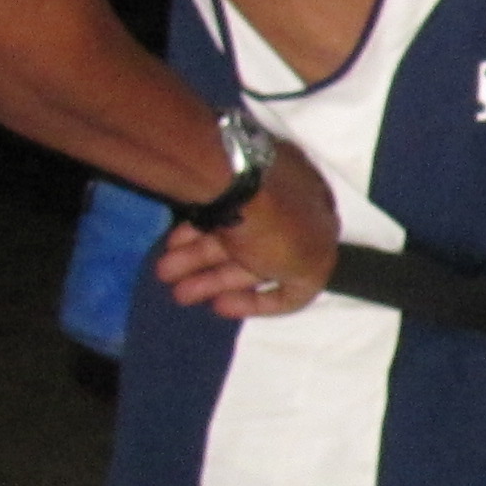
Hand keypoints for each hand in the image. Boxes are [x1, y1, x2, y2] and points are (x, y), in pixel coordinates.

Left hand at [156, 144, 338, 319]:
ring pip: (229, 237)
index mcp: (321, 222)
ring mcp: (256, 191)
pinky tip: (172, 246)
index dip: (261, 301)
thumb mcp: (310, 266)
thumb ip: (303, 281)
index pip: (296, 275)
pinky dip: (194, 234)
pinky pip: (213, 215)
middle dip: (216, 281)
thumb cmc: (280, 231)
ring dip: (196, 262)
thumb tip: (290, 286)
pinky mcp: (226, 178)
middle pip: (254, 257)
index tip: (222, 306)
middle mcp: (292, 204)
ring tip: (165, 273)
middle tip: (180, 294)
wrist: (238, 180)